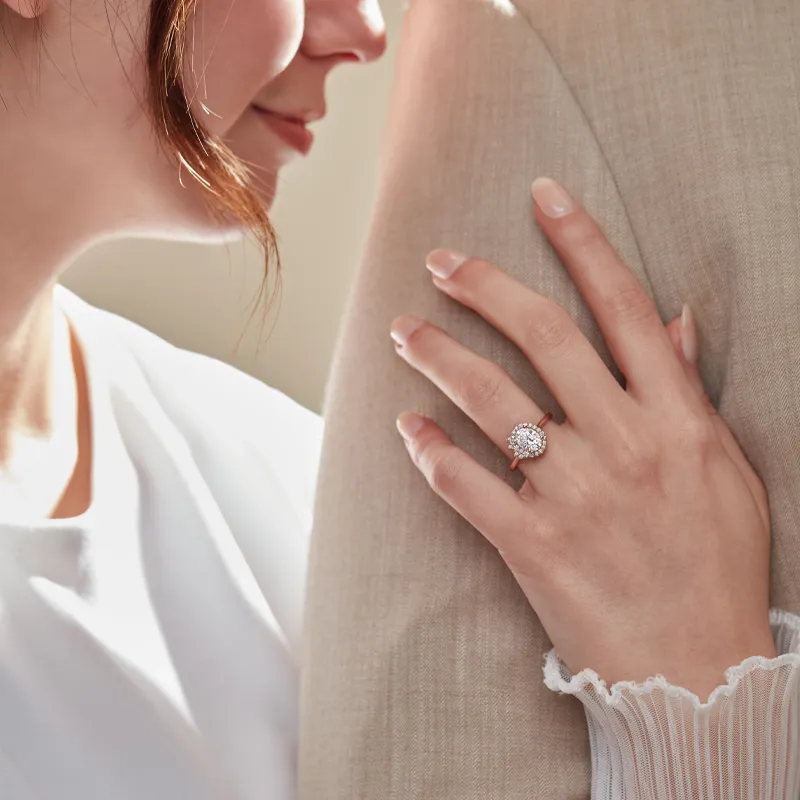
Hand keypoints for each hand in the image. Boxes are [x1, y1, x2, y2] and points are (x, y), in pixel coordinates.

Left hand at [391, 177, 774, 699]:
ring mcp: (573, 493)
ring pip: (489, 399)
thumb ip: (690, 392)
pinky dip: (429, 452)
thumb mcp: (726, 470)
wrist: (697, 672)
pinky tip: (407, 428)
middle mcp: (621, 442)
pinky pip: (465, 483)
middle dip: (482, 286)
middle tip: (440, 261)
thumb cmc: (717, 567)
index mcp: (675, 418)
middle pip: (541, 335)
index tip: (541, 195)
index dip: (581, 242)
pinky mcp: (532, 544)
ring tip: (402, 331)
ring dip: (437, 356)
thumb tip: (673, 318)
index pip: (622, 306)